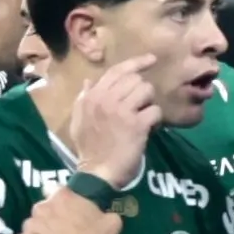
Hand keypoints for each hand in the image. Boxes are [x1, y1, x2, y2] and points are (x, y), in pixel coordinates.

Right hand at [68, 56, 156, 182]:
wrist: (96, 173)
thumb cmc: (88, 149)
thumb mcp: (78, 121)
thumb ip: (84, 99)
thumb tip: (89, 81)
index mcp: (93, 97)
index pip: (117, 70)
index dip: (137, 62)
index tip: (152, 59)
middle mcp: (106, 99)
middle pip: (135, 79)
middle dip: (141, 91)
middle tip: (138, 107)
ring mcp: (122, 111)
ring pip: (147, 91)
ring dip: (148, 104)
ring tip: (142, 117)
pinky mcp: (136, 125)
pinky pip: (155, 110)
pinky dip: (155, 120)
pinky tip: (148, 129)